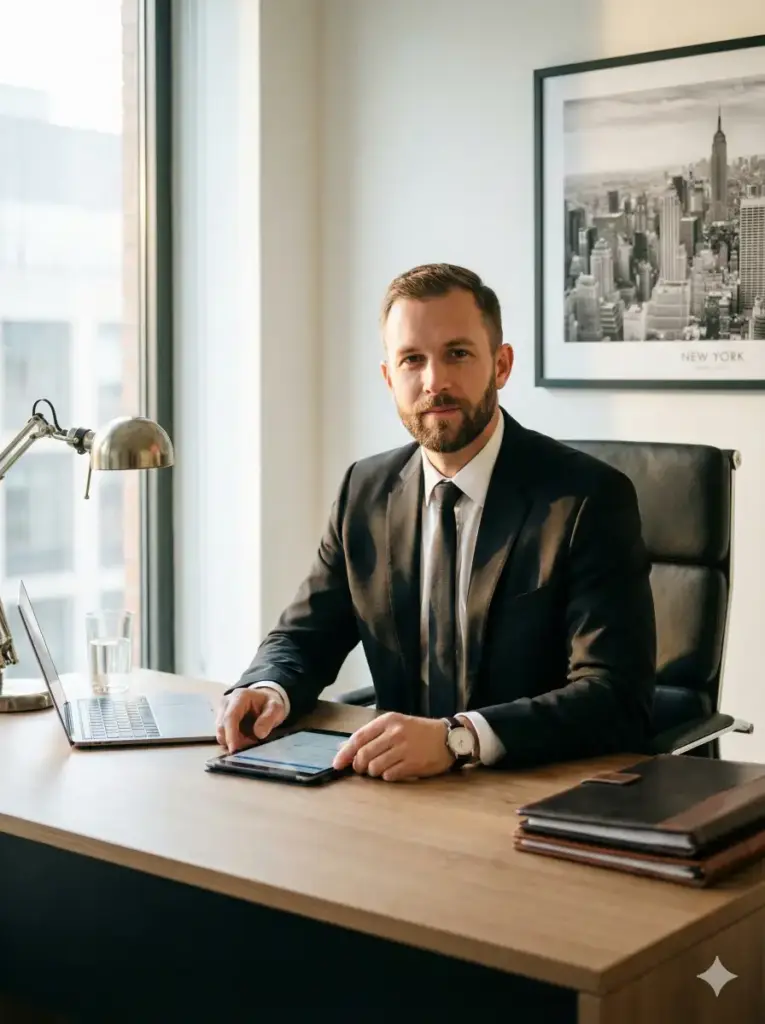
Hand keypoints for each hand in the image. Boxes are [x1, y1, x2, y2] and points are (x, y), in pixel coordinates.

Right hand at [216, 687, 287, 752]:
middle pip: (222, 726)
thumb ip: (269, 719)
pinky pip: (223, 735)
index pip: (230, 717)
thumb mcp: (276, 709)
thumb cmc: (270, 704)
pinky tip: (245, 739)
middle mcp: (227, 702)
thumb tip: (258, 733)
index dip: (230, 734)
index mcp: (240, 696)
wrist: (265, 700)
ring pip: (221, 733)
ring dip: (234, 741)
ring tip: (251, 739)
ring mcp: (222, 711)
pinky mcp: (221, 719)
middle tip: (253, 743)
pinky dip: (233, 741)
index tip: (234, 749)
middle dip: (234, 740)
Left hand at [333, 712, 452, 781]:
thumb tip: (343, 747)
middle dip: (359, 765)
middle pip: (364, 755)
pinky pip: (389, 775)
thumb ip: (372, 735)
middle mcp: (395, 733)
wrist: (448, 738)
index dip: (345, 753)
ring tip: (381, 768)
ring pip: (374, 767)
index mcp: (388, 721)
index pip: (359, 738)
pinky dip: (387, 776)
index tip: (337, 764)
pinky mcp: (413, 764)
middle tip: (362, 769)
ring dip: (374, 772)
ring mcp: (404, 749)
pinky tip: (394, 771)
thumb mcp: (395, 725)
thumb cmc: (418, 732)